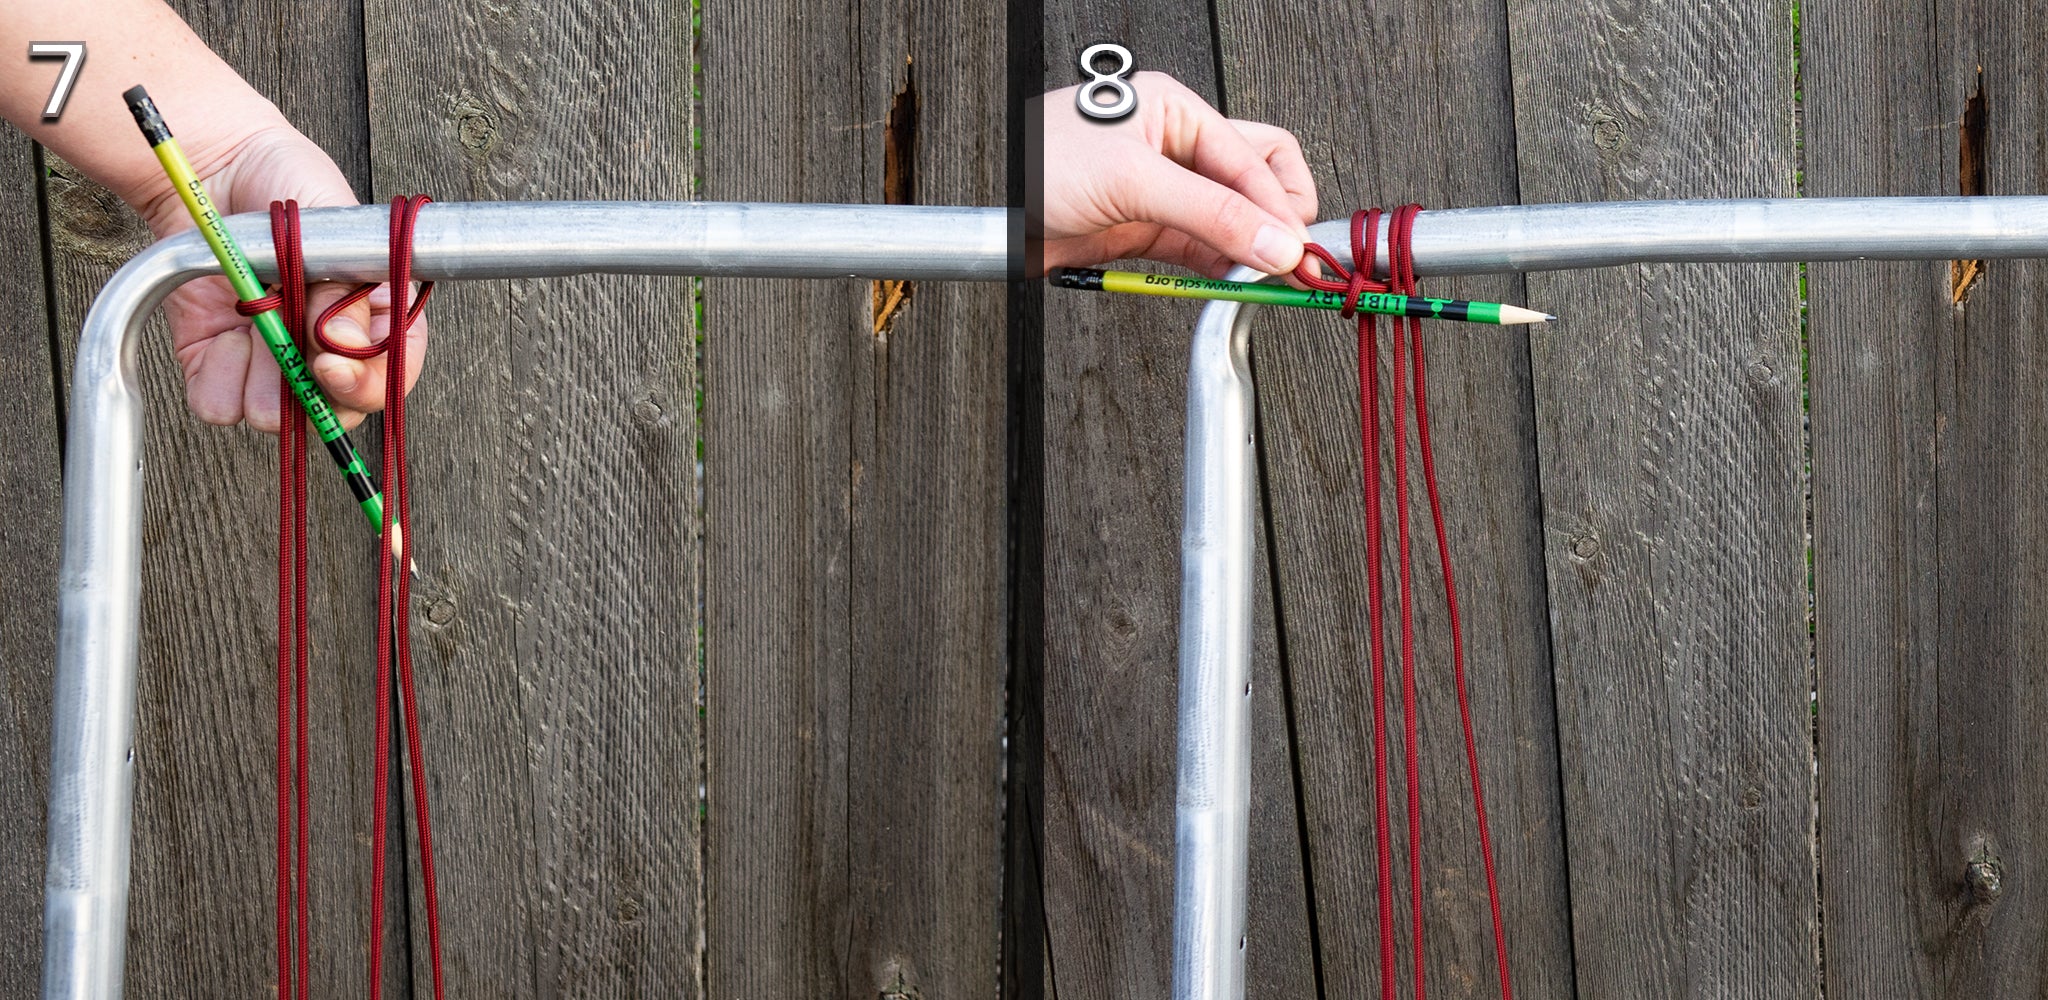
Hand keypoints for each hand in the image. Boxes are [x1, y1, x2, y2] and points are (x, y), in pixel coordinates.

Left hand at [130, 123, 427, 432]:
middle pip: (339, 410)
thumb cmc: (287, 183)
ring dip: (259, 386)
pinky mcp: (216, 360)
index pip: (391, 373)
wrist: (215, 163)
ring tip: (245, 331)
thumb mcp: (331, 228)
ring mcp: (271, 357)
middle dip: (314, 397)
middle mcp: (325, 346)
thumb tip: (345, 343)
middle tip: (293, 362)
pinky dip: (215, 382)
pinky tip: (218, 338)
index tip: (330, 365)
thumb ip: (345, 289)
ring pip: (276, 417)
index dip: (369, 382)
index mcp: (372, 315)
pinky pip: (218, 404)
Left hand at [1039, 71, 1317, 277]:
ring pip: (1231, 218)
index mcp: (1176, 111)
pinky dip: (1220, 266)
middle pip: (1255, 179)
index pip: (1255, 156)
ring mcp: (1163, 191)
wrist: (992, 211)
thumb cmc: (1038, 166)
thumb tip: (1272, 242)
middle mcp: (1175, 146)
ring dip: (1249, 248)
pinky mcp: (1147, 229)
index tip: (1293, 251)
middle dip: (1275, 219)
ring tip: (1264, 279)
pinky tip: (1231, 282)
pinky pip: (1201, 247)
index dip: (1278, 207)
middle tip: (1289, 260)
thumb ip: (1209, 214)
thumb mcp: (1132, 181)